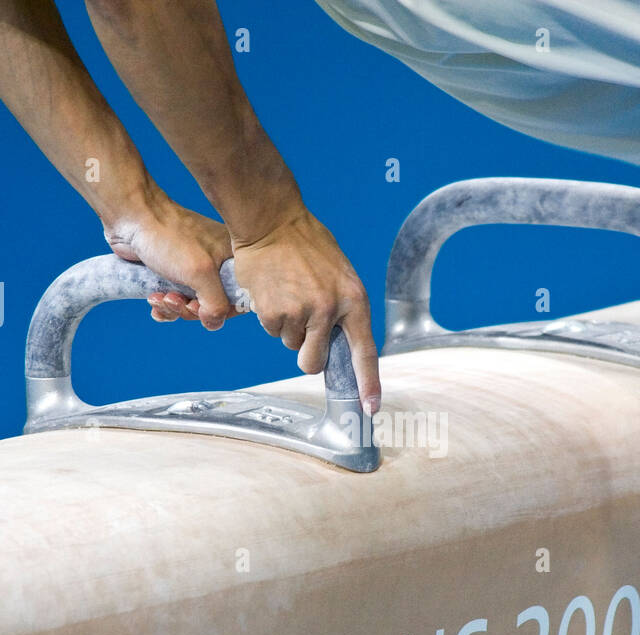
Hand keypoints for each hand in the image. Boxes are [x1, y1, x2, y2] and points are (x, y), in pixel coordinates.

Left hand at [103, 193, 235, 329]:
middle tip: (177, 300)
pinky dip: (164, 305)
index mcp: (232, 258)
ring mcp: (194, 268)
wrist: (132, 218)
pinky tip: (154, 299)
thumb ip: (216, 303)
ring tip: (160, 297)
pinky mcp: (173, 272)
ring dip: (174, 308)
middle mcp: (216, 263)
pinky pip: (175, 299)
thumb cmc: (168, 238)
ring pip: (192, 304)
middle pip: (215, 305)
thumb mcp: (200, 273)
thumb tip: (214, 323)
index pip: (241, 296)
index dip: (224, 311)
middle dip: (192, 310)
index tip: (204, 309)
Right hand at [230, 203, 381, 413]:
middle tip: (301, 329)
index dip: (368, 383)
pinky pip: (270, 329)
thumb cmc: (307, 244)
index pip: (364, 351)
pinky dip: (269, 315)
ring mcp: (301, 312)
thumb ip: (342, 306)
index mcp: (354, 299)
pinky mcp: (273, 311)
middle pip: (312, 361)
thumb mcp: (339, 273)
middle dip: (304, 354)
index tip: (370, 408)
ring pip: (289, 343)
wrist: (272, 220)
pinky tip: (272, 290)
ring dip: (286, 325)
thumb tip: (336, 340)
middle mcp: (330, 310)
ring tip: (287, 292)